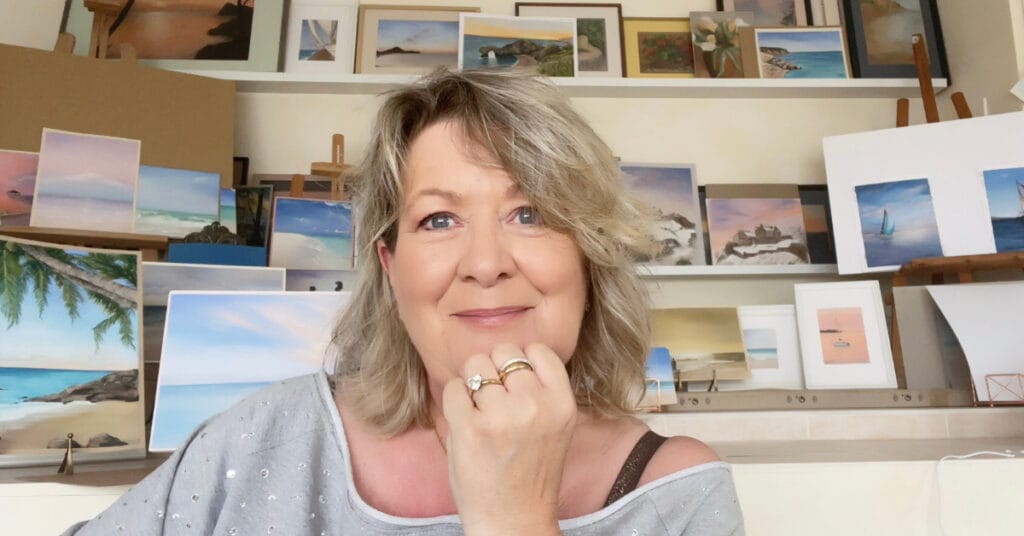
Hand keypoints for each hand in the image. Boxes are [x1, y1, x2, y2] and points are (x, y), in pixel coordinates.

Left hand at [442, 342, 576, 535]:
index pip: (538, 351)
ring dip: (473, 383)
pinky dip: (454, 400)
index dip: (522, 363)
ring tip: (480, 411)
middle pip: (505, 352)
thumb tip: (506, 356)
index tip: (515, 384)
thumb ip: (537, 390)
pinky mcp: (469, 428)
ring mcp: (501, 416)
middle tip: (494, 399)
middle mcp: (536, 405)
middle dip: (495, 369)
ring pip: (476, 365)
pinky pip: (453, 388)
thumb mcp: (553, 427)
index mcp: (562, 404)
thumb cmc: (529, 473)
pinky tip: (465, 420)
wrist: (513, 520)